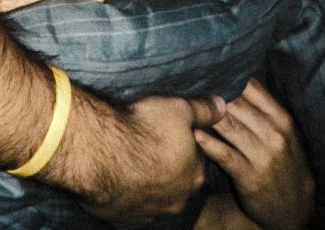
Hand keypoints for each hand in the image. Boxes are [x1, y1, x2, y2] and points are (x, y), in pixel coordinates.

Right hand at [72, 93, 224, 224]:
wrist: (101, 154)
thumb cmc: (143, 129)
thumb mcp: (178, 109)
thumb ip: (203, 110)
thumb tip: (223, 106)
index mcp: (194, 174)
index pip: (197, 157)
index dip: (185, 142)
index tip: (170, 131)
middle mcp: (176, 199)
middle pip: (177, 180)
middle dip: (168, 165)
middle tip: (150, 144)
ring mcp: (150, 213)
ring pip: (153, 197)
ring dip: (146, 182)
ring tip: (130, 159)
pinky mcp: (124, 221)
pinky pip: (129, 208)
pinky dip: (126, 195)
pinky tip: (116, 178)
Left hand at [194, 79, 313, 229]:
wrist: (296, 208)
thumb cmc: (285, 163)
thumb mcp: (285, 134)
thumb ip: (264, 109)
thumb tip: (237, 79)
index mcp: (282, 120)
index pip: (252, 88)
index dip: (228, 77)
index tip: (209, 70)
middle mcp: (274, 136)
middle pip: (236, 104)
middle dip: (213, 94)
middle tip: (191, 84)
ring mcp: (263, 157)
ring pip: (229, 126)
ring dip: (207, 115)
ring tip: (188, 104)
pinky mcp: (250, 178)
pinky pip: (225, 156)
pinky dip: (209, 144)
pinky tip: (195, 134)